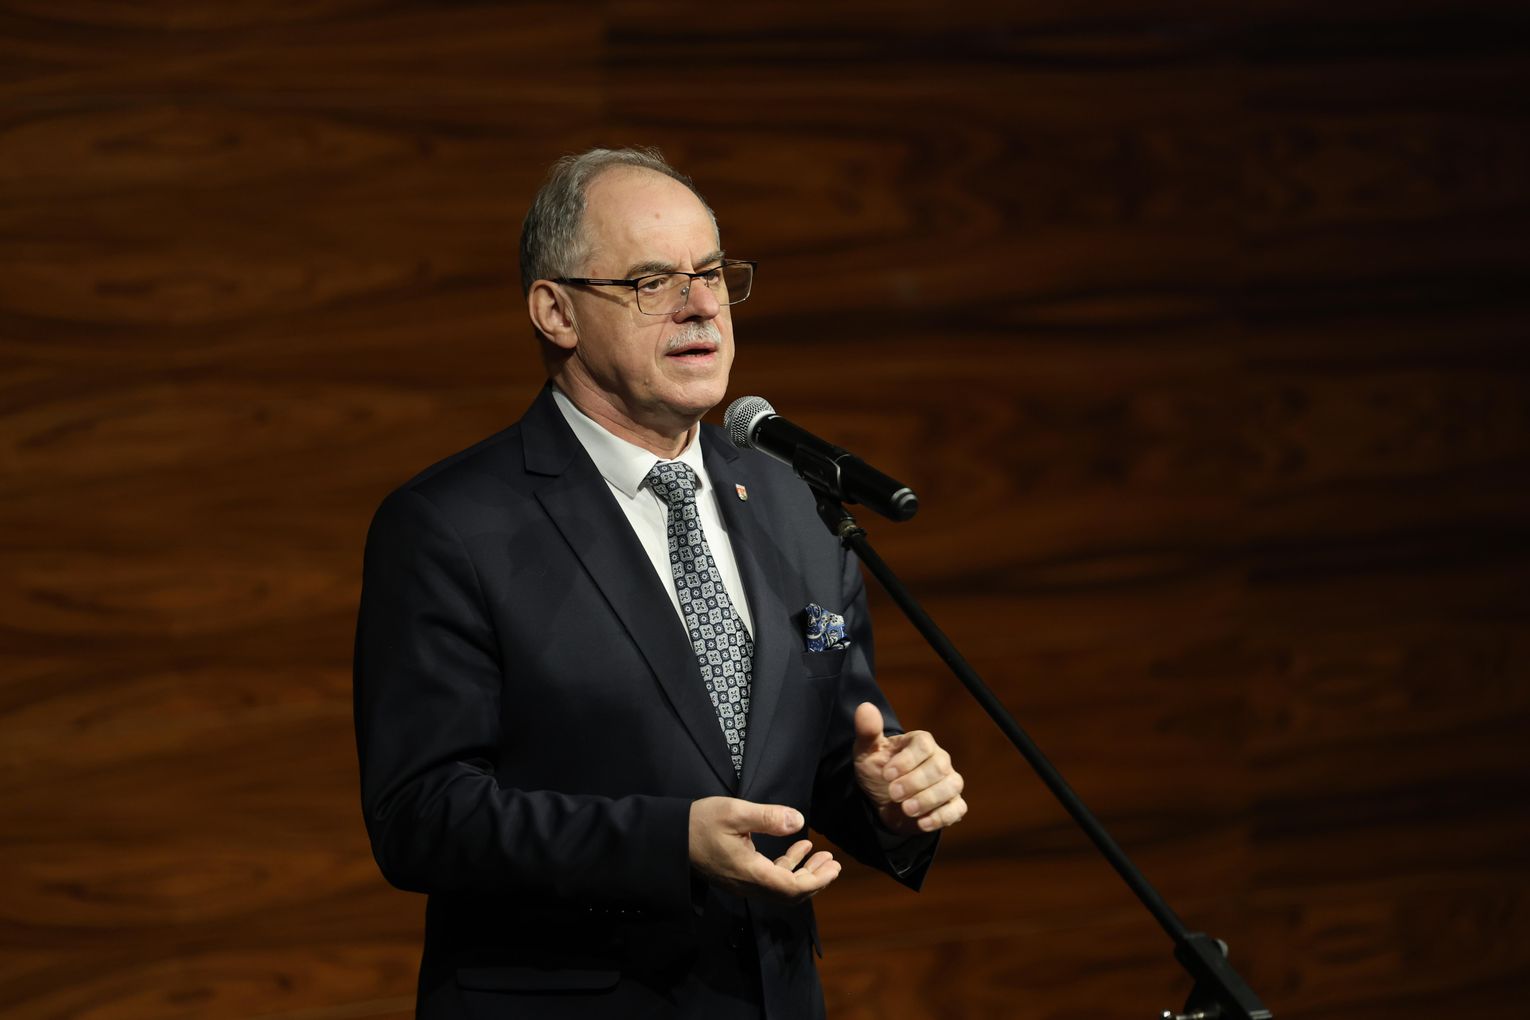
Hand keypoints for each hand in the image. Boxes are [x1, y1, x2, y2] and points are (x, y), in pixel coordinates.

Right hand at [688, 797, 840, 902]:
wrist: (670, 838)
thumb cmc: (700, 822)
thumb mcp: (735, 812)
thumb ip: (768, 817)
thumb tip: (799, 821)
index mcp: (750, 872)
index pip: (792, 888)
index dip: (817, 880)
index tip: (834, 867)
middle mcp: (748, 885)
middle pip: (789, 894)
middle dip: (815, 880)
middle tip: (833, 863)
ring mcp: (742, 883)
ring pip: (780, 888)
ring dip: (803, 873)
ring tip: (819, 854)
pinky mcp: (737, 876)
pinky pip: (769, 880)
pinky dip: (786, 867)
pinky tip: (797, 849)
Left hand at [853, 702, 966, 835]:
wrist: (884, 801)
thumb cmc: (877, 770)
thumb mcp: (867, 752)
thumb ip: (868, 731)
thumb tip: (865, 707)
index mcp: (921, 742)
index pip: (924, 745)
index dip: (907, 760)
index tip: (887, 773)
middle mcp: (939, 759)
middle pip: (939, 767)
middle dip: (915, 782)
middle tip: (893, 793)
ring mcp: (948, 782)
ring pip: (951, 787)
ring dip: (928, 800)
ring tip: (906, 809)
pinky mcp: (953, 804)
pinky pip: (957, 809)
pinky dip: (941, 817)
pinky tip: (921, 822)